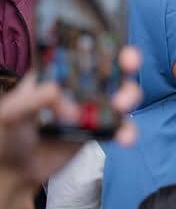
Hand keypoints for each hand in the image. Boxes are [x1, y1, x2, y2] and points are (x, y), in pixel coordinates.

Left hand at [0, 46, 141, 185]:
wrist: (18, 170)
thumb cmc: (9, 133)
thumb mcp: (11, 113)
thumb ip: (32, 100)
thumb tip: (58, 93)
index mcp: (58, 72)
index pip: (82, 50)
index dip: (100, 41)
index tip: (111, 39)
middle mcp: (80, 85)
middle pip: (110, 66)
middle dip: (126, 60)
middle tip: (129, 63)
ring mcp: (93, 107)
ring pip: (121, 93)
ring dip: (129, 94)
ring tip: (121, 105)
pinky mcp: (101, 129)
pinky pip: (120, 126)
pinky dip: (127, 130)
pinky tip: (124, 137)